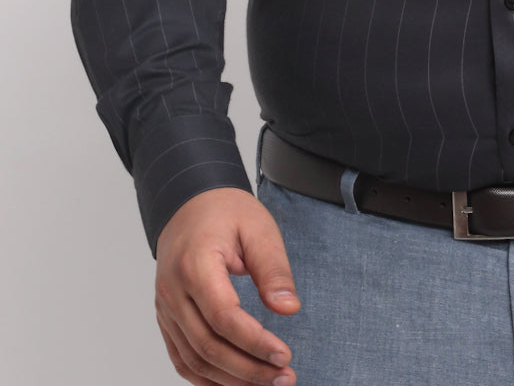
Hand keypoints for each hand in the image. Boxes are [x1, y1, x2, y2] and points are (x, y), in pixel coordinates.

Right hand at [154, 187, 300, 385]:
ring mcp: (166, 308)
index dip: (254, 342)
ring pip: (193, 359)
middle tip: (283, 378)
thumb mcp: (258, 228)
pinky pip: (182, 358)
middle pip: (207, 346)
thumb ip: (273, 269)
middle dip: (248, 369)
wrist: (189, 203)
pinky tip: (234, 383)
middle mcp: (173, 291)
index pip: (223, 316)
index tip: (284, 355)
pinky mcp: (167, 318)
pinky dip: (206, 378)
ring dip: (230, 379)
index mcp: (195, 264)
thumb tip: (289, 309)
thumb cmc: (226, 212)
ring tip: (267, 383)